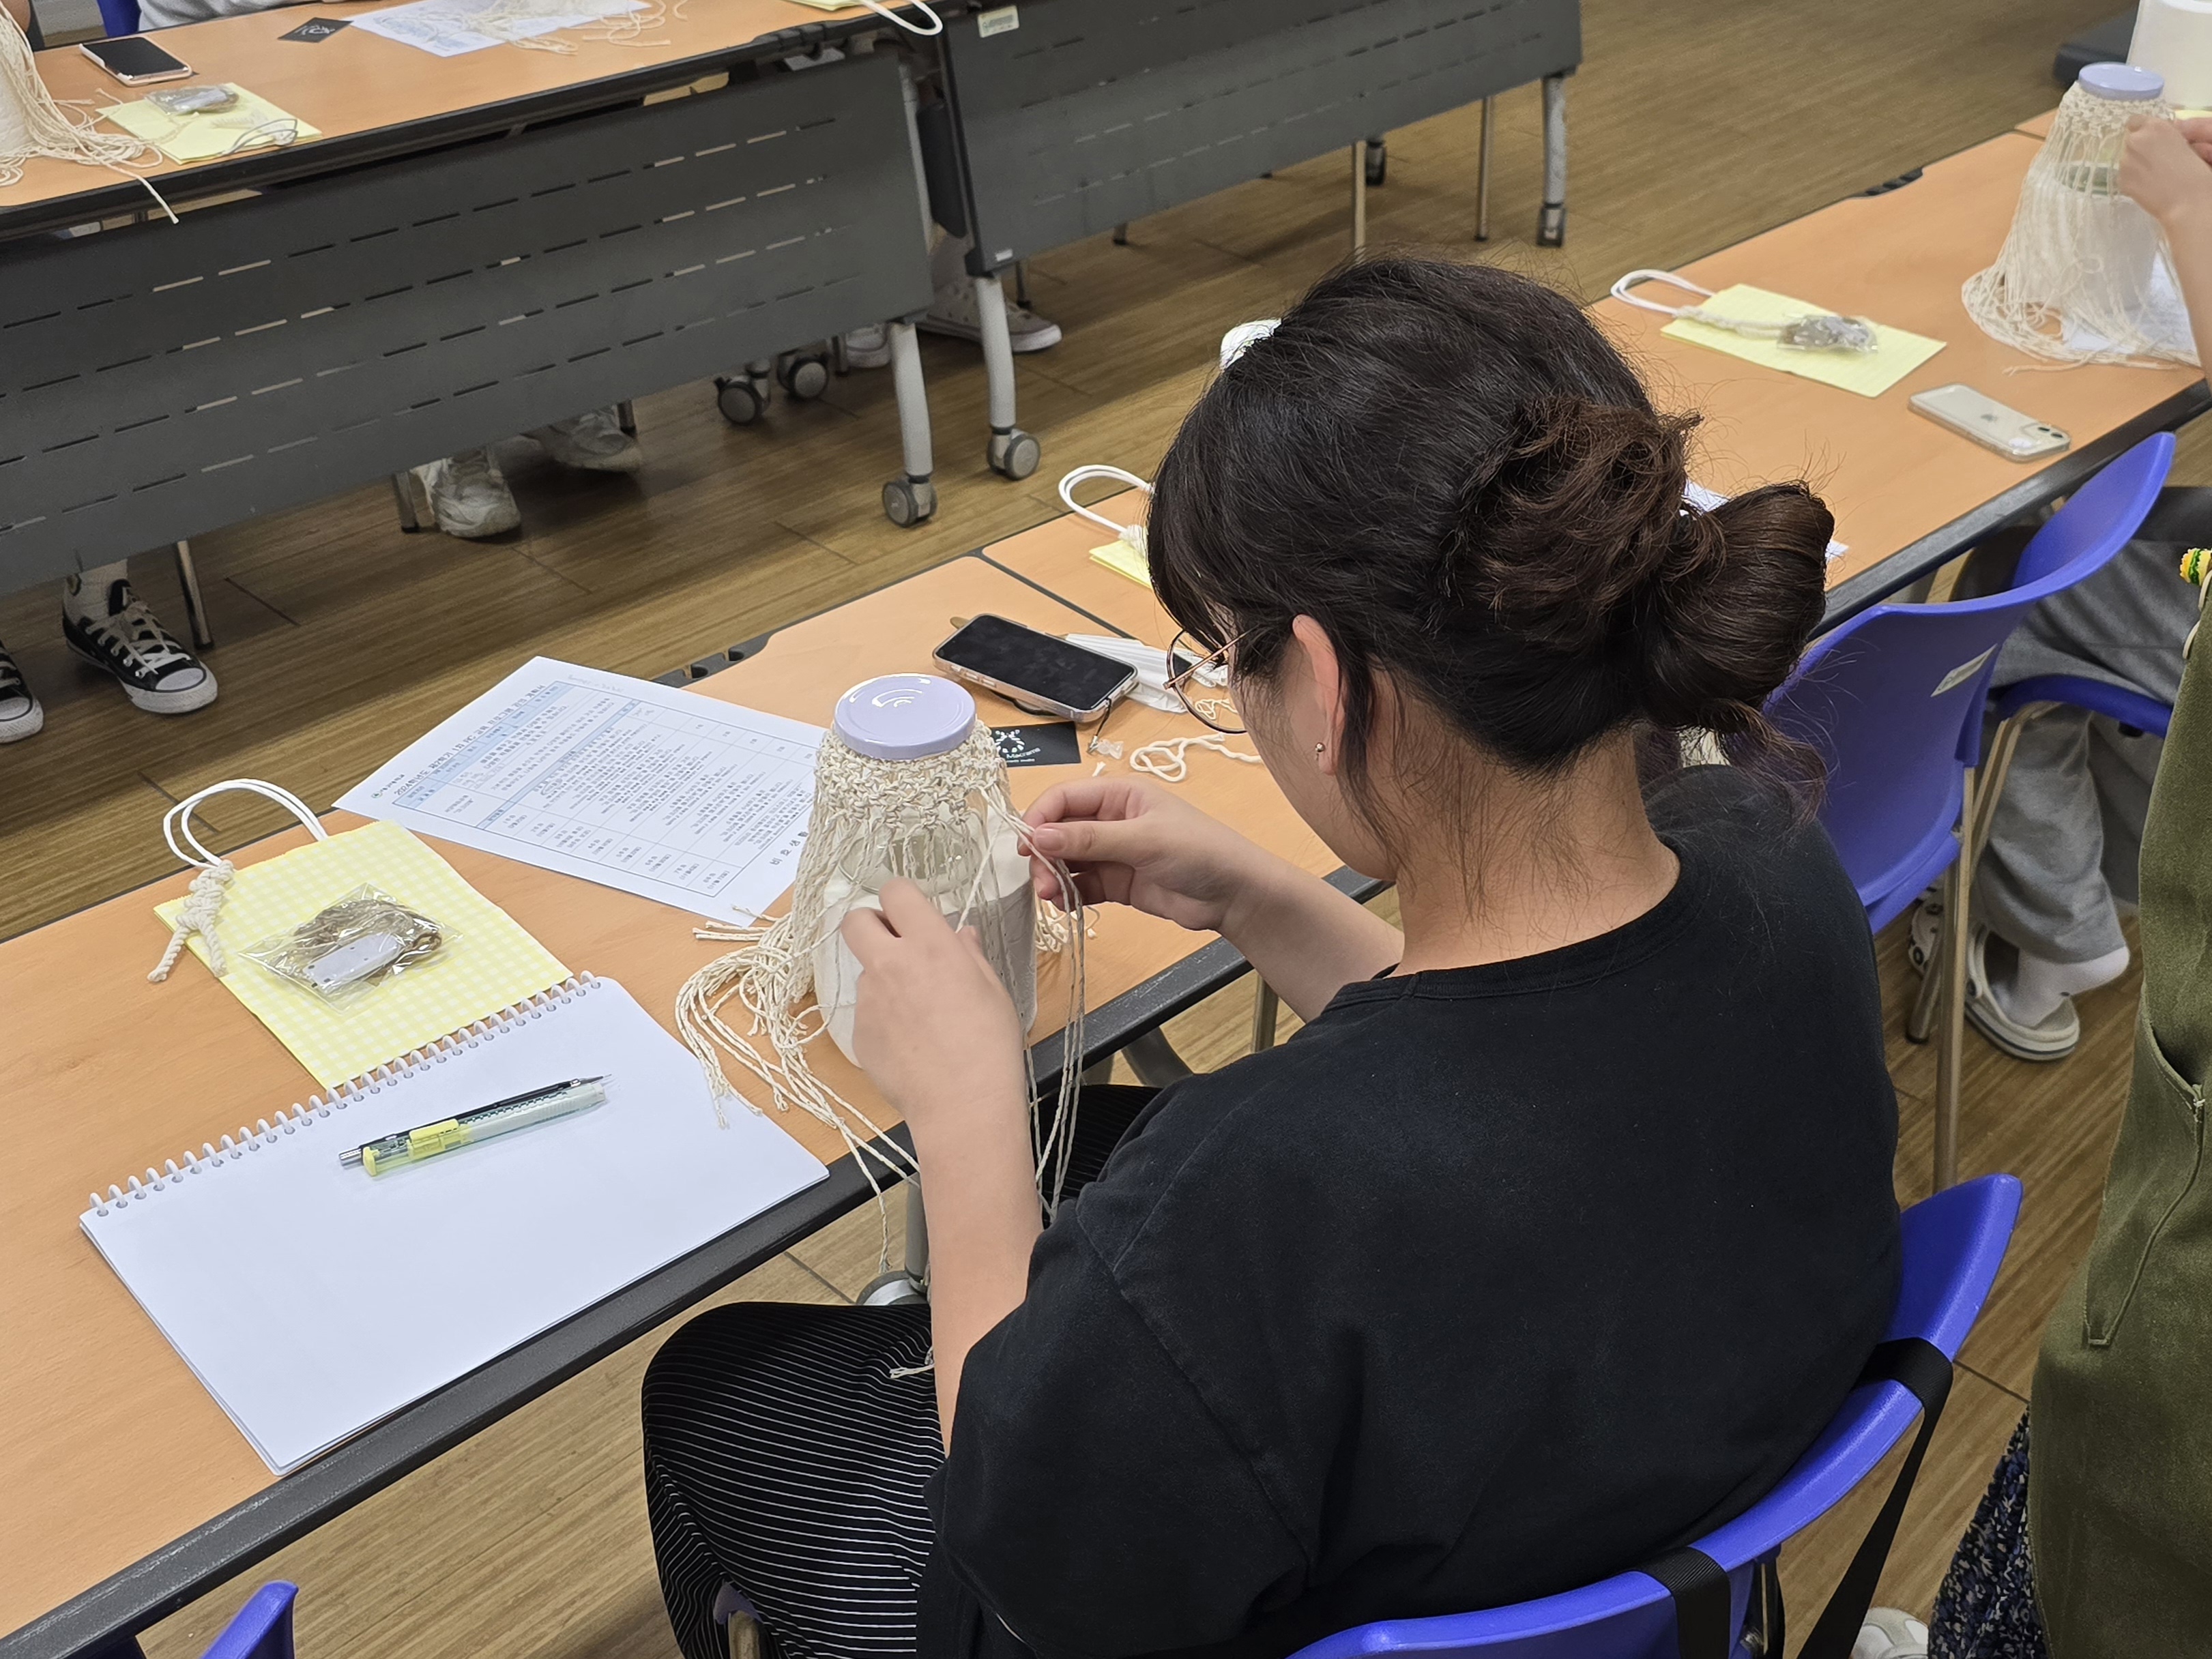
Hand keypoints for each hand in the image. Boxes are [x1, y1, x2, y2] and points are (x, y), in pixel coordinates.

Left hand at [840, 880, 1028, 1148]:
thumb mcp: (993, 990)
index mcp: (930, 946)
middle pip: (855, 920)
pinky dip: (883, 1019)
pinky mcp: (859, 1033)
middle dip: (872, 925)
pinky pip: (866, 1012)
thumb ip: (969, 955)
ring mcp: (869, 1000)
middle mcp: (891, 965)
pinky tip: (911, 1043)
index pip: (896, 892)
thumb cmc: (989, 1046)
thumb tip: (960, 936)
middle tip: (896, 946)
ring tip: (919, 1014)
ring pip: (864, 971)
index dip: (902, 899)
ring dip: (884, 979)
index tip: (912, 914)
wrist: (963, 1105)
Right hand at [1024, 775, 1276, 933]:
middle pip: (1060, 830)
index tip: (1026, 845)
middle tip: (1042, 881)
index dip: (1040, 817)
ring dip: (1053, 875)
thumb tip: (1039, 835)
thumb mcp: (1144, 839)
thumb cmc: (1199, 852)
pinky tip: (1064, 904)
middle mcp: (1112, 820)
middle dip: (1045, 853)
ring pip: (1068, 859)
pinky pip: (1082, 884)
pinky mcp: (1118, 883)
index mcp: (1120, 795)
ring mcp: (1114, 853)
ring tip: (1052, 896)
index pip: (1065, 797)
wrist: (1234, 895)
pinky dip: (1068, 893)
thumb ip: (1091, 839)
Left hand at [2122, 116, 2211, 230]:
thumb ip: (2164, 135)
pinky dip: (2133, 179)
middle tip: (2156, 160)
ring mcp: (2125, 161)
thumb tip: (2155, 136)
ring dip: (2136, 163)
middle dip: (2140, 148)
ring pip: (2126, 158)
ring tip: (2155, 175)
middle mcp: (2135, 141)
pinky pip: (2125, 175)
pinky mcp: (2121, 180)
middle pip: (2130, 140)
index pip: (2136, 121)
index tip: (2151, 140)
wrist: (2187, 201)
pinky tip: (2149, 187)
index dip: (2142, 130)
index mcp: (2155, 127)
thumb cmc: (2194, 170)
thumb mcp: (2183, 142)